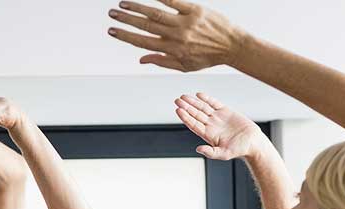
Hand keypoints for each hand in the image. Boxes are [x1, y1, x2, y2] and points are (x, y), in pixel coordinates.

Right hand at [107, 0, 245, 72]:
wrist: (232, 46)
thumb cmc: (208, 57)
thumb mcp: (184, 66)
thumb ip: (162, 61)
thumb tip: (141, 59)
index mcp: (173, 51)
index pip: (143, 43)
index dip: (126, 36)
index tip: (112, 31)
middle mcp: (177, 36)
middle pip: (145, 26)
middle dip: (126, 20)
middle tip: (111, 14)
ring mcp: (185, 22)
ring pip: (156, 13)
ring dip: (137, 8)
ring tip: (123, 4)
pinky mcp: (195, 10)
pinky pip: (174, 1)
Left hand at [175, 93, 265, 160]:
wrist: (252, 142)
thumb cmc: (239, 150)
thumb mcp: (223, 154)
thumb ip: (210, 152)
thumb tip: (198, 149)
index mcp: (208, 135)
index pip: (194, 124)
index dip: (186, 117)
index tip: (178, 110)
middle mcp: (211, 125)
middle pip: (196, 114)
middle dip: (186, 107)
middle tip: (177, 100)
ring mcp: (217, 118)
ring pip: (203, 107)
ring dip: (193, 102)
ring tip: (184, 96)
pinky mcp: (226, 111)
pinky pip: (214, 103)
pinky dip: (207, 99)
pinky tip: (199, 95)